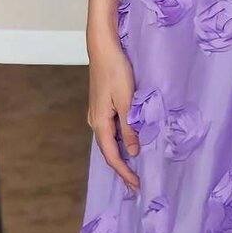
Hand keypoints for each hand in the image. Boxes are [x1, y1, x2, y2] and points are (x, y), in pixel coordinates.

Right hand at [87, 35, 140, 193]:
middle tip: (136, 182)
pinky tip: (128, 141)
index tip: (137, 185)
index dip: (124, 172)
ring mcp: (96, 113)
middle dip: (122, 167)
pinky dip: (119, 139)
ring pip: (109, 140)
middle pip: (108, 150)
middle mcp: (94, 121)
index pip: (112, 156)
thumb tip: (134, 152)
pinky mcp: (101, 105)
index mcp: (99, 123)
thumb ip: (129, 128)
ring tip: (134, 166)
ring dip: (121, 154)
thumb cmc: (116, 71)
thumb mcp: (126, 101)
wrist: (102, 47)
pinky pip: (110, 129)